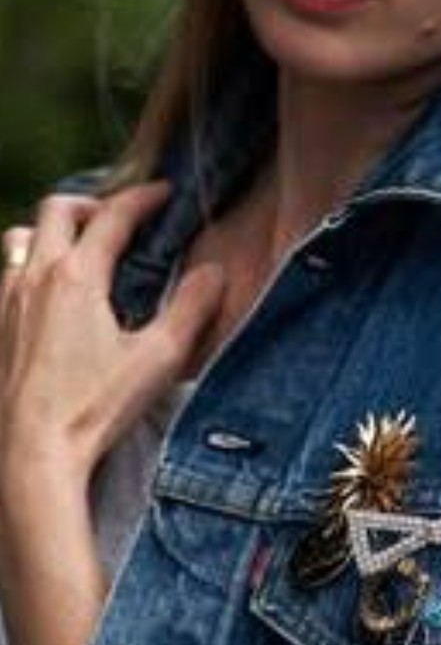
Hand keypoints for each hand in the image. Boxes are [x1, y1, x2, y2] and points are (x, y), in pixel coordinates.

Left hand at [0, 181, 225, 490]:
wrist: (33, 450)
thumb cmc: (95, 407)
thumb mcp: (158, 359)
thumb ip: (191, 310)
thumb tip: (215, 272)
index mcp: (77, 277)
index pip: (112, 217)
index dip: (142, 199)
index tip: (163, 193)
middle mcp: (36, 277)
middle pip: (57, 210)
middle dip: (91, 205)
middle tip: (118, 219)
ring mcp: (7, 301)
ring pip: (20, 237)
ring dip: (49, 232)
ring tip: (75, 251)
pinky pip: (4, 275)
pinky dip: (27, 267)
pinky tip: (45, 296)